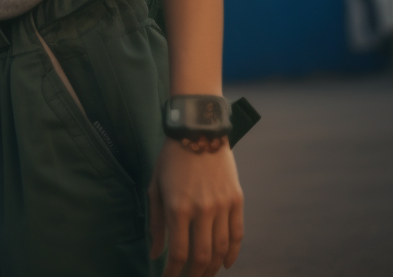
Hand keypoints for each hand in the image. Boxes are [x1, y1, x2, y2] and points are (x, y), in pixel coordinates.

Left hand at [149, 137, 243, 276]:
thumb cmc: (171, 158)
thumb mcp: (155, 186)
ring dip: (213, 268)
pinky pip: (237, 234)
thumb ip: (156, 222)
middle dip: (194, 275)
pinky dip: (233, 253)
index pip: (178, 253)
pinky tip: (226, 264)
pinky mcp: (236, 199)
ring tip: (204, 275)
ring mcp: (222, 205)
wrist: (198, 130)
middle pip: (202, 257)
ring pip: (221, 250)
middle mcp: (202, 210)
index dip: (173, 272)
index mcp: (178, 207)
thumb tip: (155, 253)